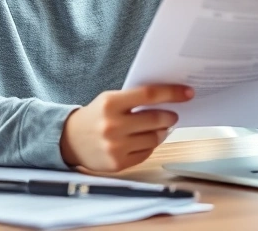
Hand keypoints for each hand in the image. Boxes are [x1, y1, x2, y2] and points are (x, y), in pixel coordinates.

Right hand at [60, 85, 193, 171]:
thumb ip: (134, 100)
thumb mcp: (109, 100)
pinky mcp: (118, 163)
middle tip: (173, 115)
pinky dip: (150, 146)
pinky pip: (146, 153)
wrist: (69, 140)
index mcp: (110, 103)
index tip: (187, 93)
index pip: (149, 95)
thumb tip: (168, 101)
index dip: (172, 93)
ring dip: (161, 132)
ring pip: (154, 139)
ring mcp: (115, 146)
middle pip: (156, 119)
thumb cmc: (95, 116)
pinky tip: (144, 140)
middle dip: (170, 116)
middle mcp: (113, 125)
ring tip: (158, 128)